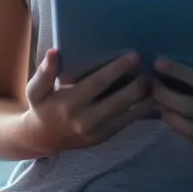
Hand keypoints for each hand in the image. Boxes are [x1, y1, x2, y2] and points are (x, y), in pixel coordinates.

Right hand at [21, 50, 154, 154]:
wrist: (42, 139)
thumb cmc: (41, 107)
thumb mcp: (35, 90)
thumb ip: (45, 72)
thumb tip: (54, 52)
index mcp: (68, 104)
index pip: (97, 84)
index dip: (116, 70)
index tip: (133, 56)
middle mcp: (84, 121)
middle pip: (117, 102)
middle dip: (136, 86)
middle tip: (151, 70)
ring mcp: (96, 133)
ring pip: (126, 116)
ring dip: (144, 100)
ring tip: (157, 84)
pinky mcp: (104, 138)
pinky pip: (126, 124)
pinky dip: (141, 112)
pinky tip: (153, 99)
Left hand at [152, 50, 192, 149]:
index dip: (180, 72)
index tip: (160, 62)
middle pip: (189, 105)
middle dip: (166, 93)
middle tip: (152, 81)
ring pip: (186, 124)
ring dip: (166, 111)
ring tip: (154, 97)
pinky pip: (190, 136)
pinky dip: (175, 125)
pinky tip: (165, 113)